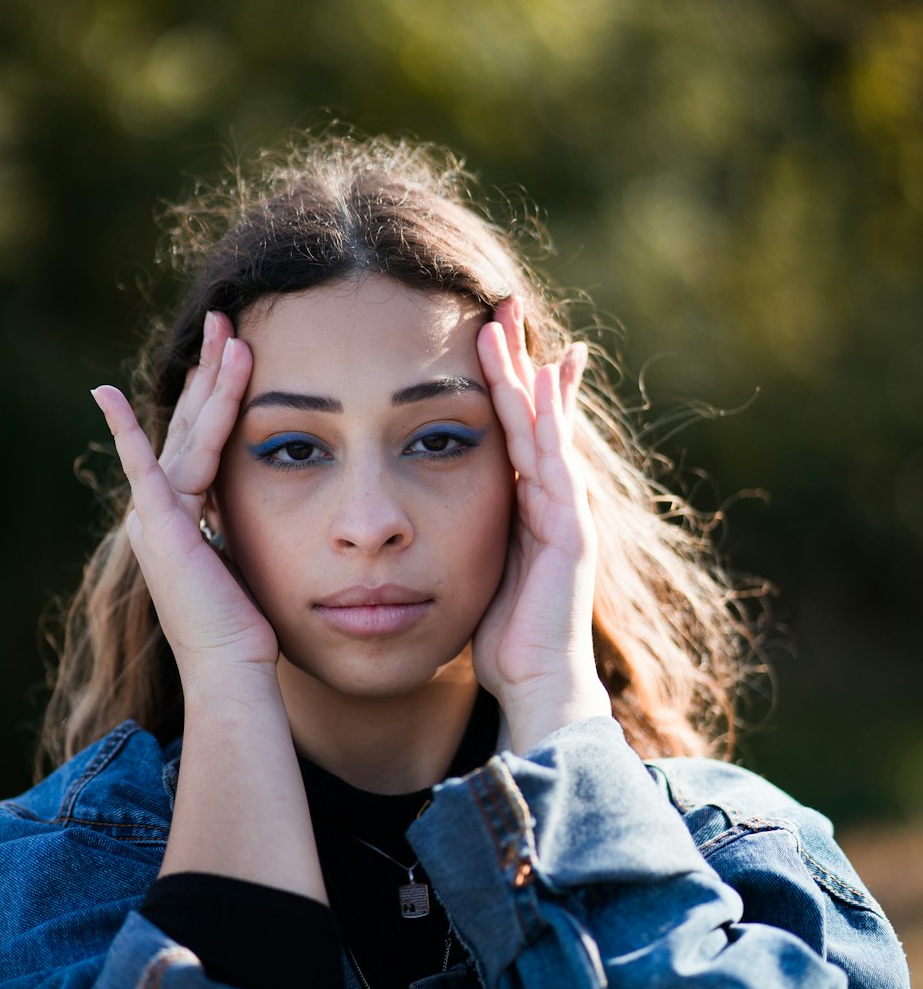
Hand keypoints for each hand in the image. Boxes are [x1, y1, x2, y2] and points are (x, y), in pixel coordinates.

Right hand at [91, 312, 278, 688]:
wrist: (230, 665)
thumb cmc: (247, 626)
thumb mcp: (249, 557)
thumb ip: (242, 522)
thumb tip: (269, 503)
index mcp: (183, 512)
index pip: (200, 436)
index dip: (216, 392)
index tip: (235, 350)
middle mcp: (162, 507)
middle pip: (189, 420)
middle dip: (208, 368)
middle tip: (225, 317)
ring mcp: (156, 514)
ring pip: (186, 431)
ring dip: (207, 381)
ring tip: (228, 333)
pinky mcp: (157, 524)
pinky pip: (143, 466)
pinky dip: (123, 431)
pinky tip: (104, 395)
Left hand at [473, 298, 610, 749]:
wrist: (537, 687)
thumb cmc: (501, 639)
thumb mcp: (471, 570)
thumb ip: (458, 535)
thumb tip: (416, 515)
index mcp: (526, 507)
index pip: (513, 429)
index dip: (500, 382)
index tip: (482, 335)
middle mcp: (553, 500)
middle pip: (533, 413)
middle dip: (516, 358)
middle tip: (498, 302)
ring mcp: (567, 513)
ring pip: (542, 427)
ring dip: (522, 374)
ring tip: (501, 323)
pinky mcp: (572, 532)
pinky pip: (554, 465)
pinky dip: (544, 422)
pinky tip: (534, 383)